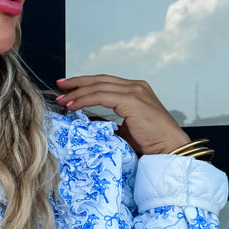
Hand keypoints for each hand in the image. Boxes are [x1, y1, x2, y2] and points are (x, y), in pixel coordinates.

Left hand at [56, 75, 189, 154]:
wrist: (169, 149)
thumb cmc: (150, 143)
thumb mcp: (124, 129)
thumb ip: (108, 121)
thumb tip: (88, 121)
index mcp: (135, 91)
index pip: (105, 83)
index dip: (85, 84)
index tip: (67, 89)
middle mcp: (136, 86)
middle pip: (100, 80)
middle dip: (77, 83)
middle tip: (59, 87)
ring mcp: (135, 91)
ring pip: (98, 87)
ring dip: (77, 93)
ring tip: (62, 99)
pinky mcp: (132, 100)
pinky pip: (101, 96)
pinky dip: (85, 99)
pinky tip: (73, 105)